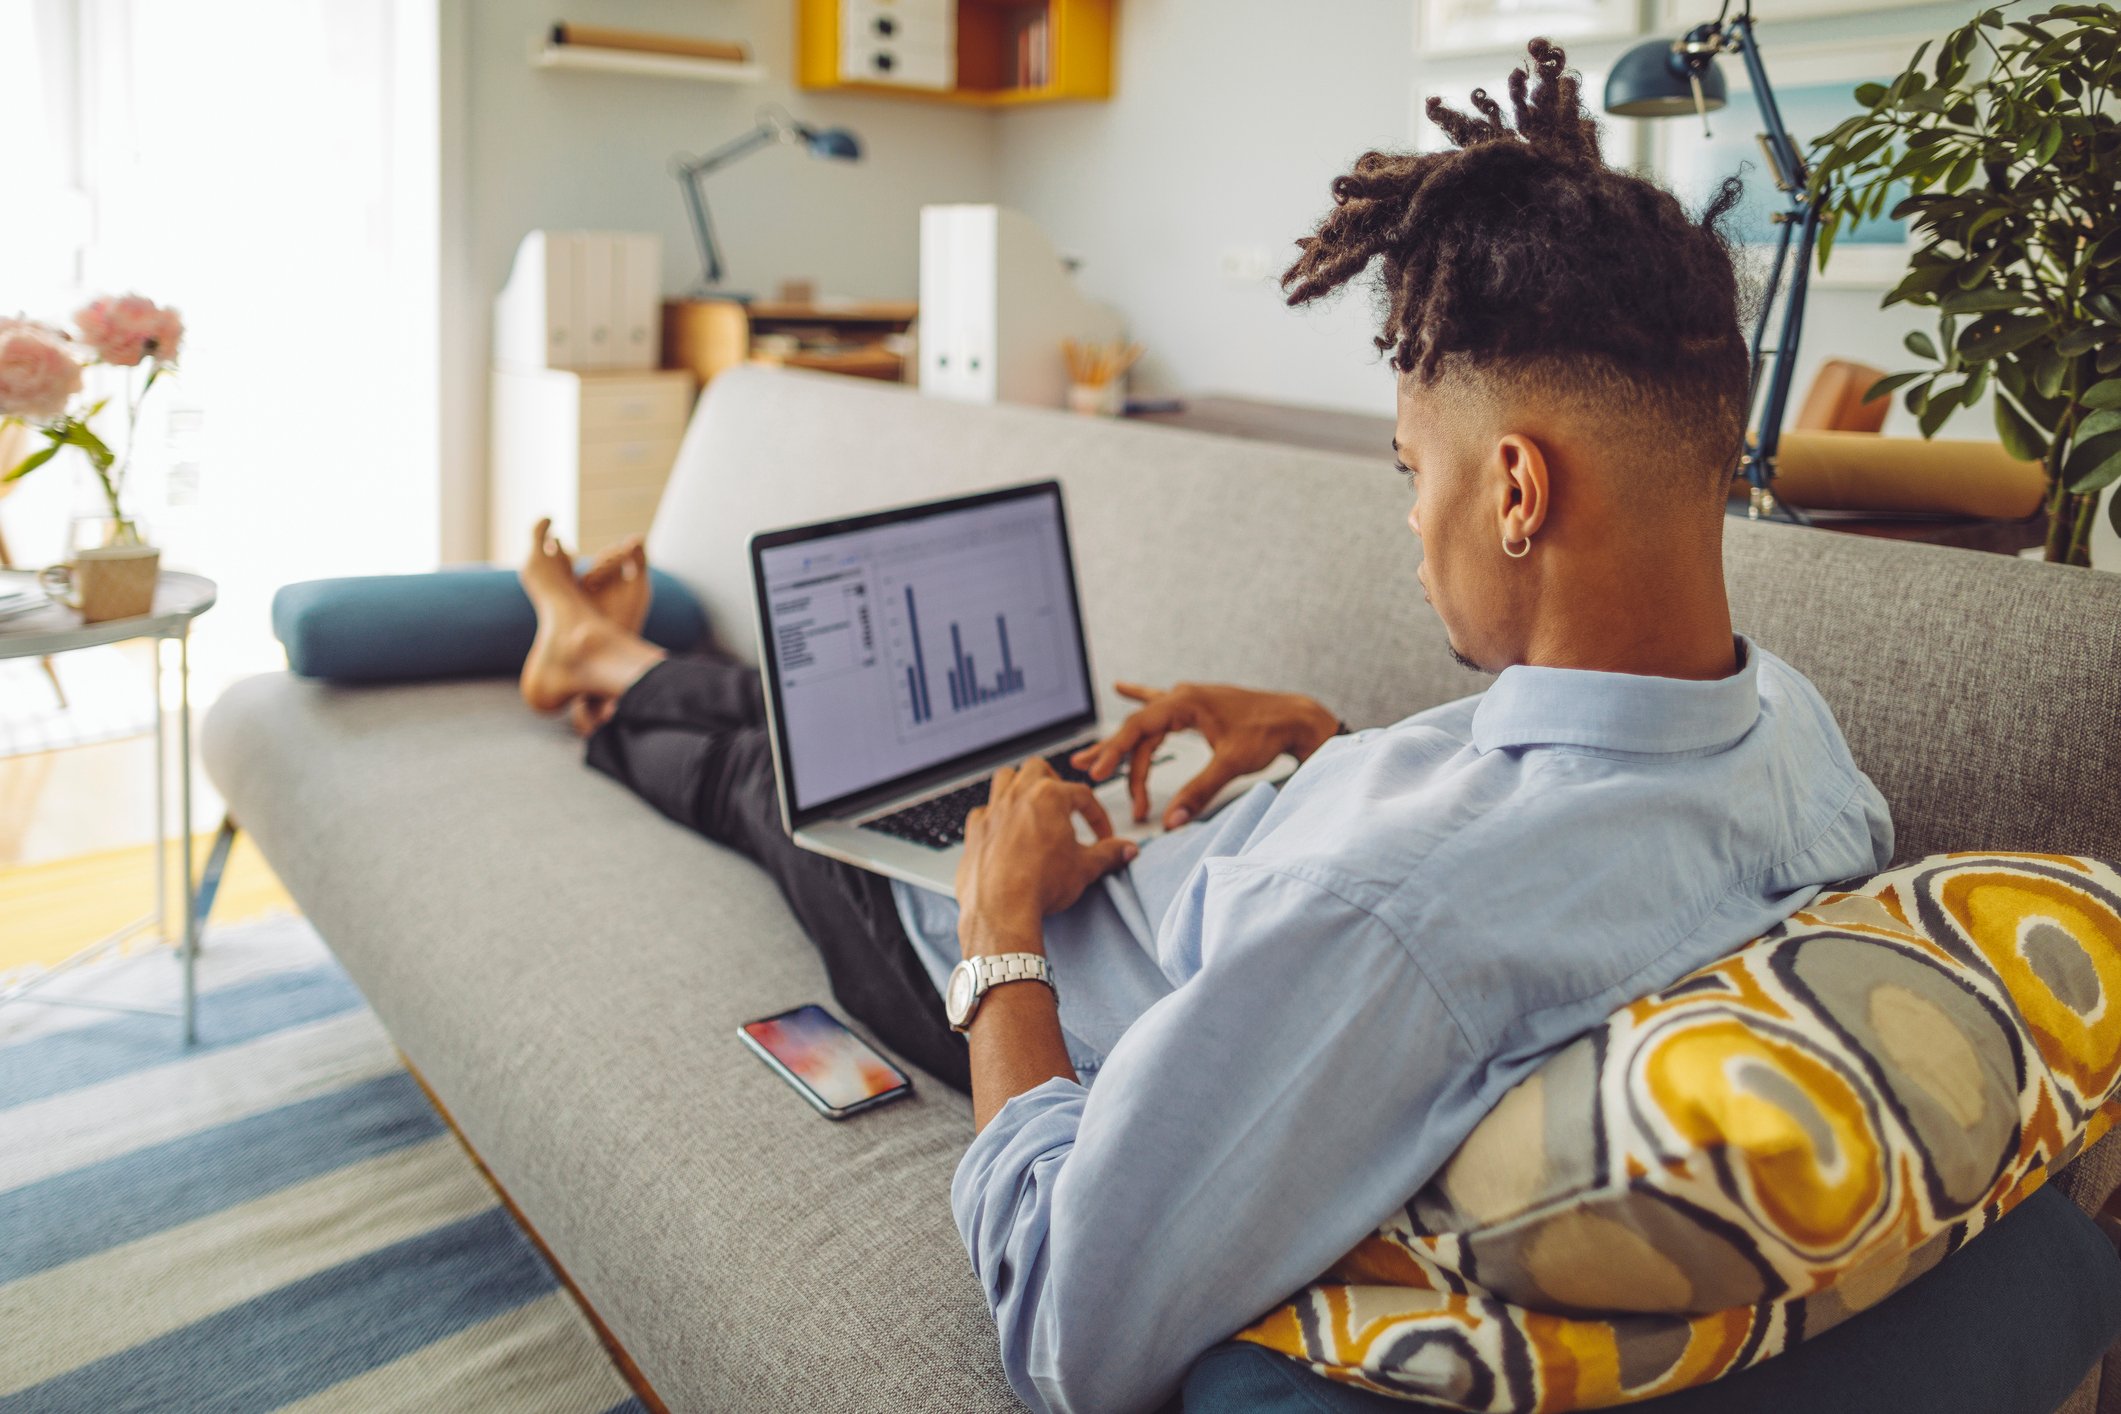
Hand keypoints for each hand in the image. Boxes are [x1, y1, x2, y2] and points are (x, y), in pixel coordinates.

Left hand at [956, 759, 1138, 953]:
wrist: (1001, 909)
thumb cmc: (1040, 885)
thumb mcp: (1085, 868)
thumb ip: (1109, 854)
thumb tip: (1127, 850)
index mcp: (1049, 797)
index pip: (1082, 795)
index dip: (1097, 816)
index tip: (1103, 836)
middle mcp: (1018, 796)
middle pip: (1038, 769)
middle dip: (1053, 781)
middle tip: (1063, 804)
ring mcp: (993, 811)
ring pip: (1005, 778)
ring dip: (1019, 786)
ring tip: (1031, 805)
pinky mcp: (974, 831)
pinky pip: (982, 810)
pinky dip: (994, 816)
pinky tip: (1004, 831)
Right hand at [1071, 681, 1339, 830]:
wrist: (1295, 718)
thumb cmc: (1267, 734)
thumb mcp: (1232, 764)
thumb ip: (1199, 791)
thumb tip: (1172, 821)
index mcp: (1185, 702)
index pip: (1138, 729)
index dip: (1114, 752)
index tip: (1096, 773)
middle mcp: (1183, 696)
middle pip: (1138, 729)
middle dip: (1112, 753)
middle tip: (1086, 772)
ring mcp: (1189, 699)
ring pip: (1147, 723)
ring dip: (1123, 743)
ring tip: (1093, 753)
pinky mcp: (1197, 707)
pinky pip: (1160, 705)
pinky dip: (1140, 697)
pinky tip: (1122, 687)